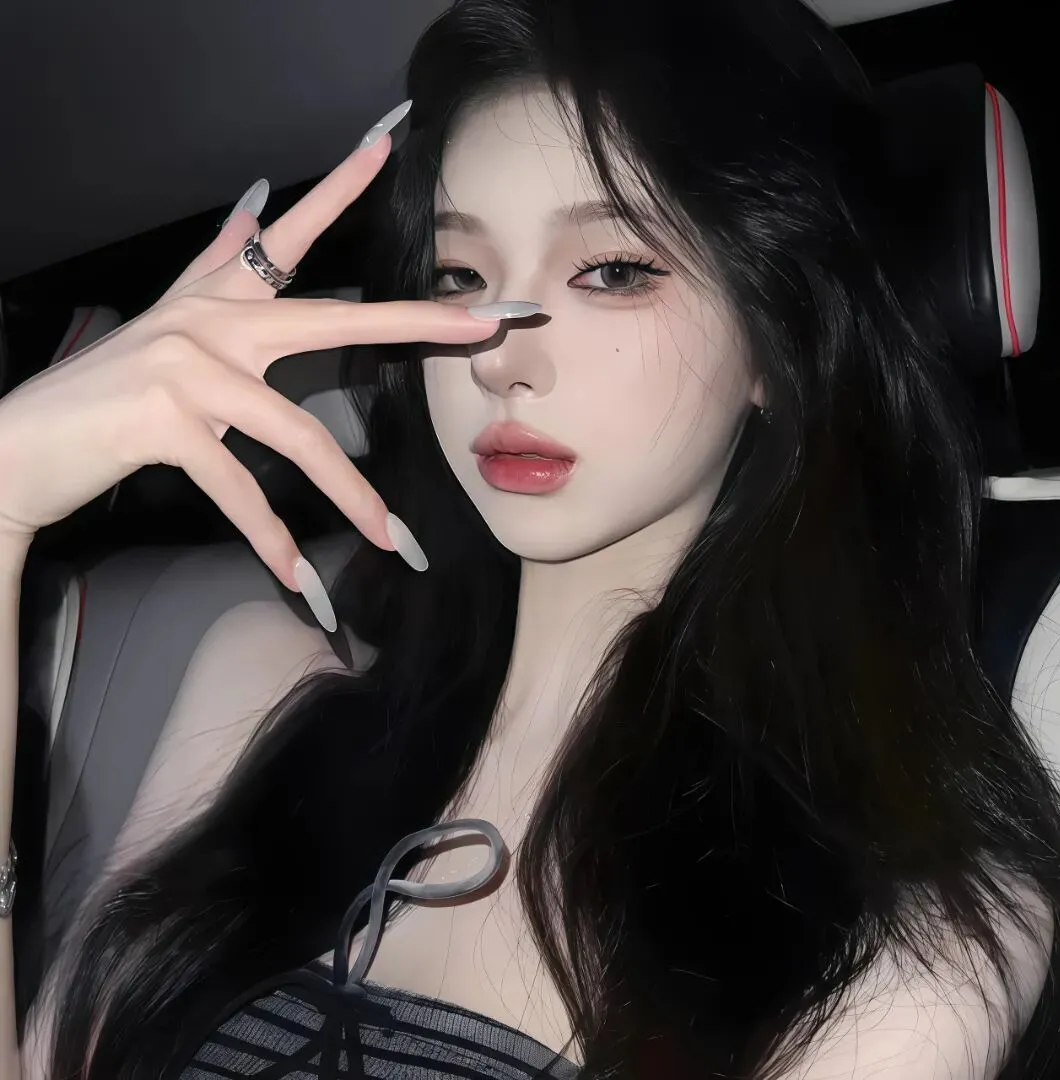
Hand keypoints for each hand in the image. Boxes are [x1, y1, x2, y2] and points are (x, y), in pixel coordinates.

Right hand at [0, 112, 528, 619]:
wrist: (15, 447)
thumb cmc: (98, 399)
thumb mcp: (163, 324)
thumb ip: (214, 267)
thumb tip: (254, 201)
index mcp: (213, 299)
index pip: (283, 234)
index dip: (336, 188)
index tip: (388, 145)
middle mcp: (207, 320)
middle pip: (330, 317)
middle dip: (415, 322)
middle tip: (484, 325)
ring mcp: (185, 366)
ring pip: (298, 432)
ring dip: (352, 496)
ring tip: (393, 542)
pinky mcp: (163, 420)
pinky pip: (241, 488)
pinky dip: (274, 540)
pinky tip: (301, 580)